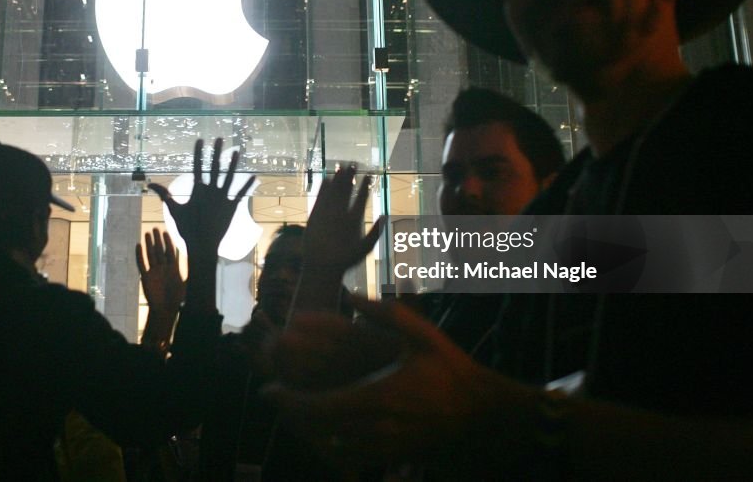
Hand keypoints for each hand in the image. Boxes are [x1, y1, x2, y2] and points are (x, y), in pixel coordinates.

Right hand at [136, 228, 184, 318]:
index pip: (170, 252)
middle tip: (155, 228)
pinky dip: (139, 256)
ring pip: (150, 255)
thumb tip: (204, 266)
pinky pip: (142, 265)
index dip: (168, 242)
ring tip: (146, 234)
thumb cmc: (177, 299)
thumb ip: (193, 275)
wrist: (165, 310)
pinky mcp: (145, 278)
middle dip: (157, 239)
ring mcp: (154, 272)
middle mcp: (163, 268)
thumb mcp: (188, 285)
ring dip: (148, 244)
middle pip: (159, 251)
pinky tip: (138, 246)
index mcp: (173, 268)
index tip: (166, 232)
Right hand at [148, 138, 254, 258]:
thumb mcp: (174, 210)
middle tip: (219, 139)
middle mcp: (211, 191)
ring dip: (233, 164)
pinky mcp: (232, 207)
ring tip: (237, 152)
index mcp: (197, 190)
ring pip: (230, 177)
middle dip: (217, 152)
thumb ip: (164, 195)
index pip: (197, 166)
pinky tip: (255, 177)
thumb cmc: (187, 228)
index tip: (201, 140)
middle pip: (215, 167)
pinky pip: (241, 194)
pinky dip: (247, 186)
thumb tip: (150, 184)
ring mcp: (223, 198)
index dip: (199, 152)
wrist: (202, 246)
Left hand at [264, 297, 523, 468]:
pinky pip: (355, 456)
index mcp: (375, 396)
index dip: (288, 400)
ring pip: (333, 444)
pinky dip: (334, 445)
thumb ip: (385, 313)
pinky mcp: (396, 454)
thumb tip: (352, 296)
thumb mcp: (421, 334)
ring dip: (310, 429)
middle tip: (275, 396)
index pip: (318, 404)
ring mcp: (386, 444)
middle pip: (319, 427)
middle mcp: (376, 426)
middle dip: (292, 412)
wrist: (483, 409)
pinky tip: (328, 432)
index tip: (268, 389)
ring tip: (295, 411)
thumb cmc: (451, 368)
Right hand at [303, 166, 384, 274]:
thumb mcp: (365, 248)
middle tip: (354, 163)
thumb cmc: (345, 260)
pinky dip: (323, 189)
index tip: (370, 175)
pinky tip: (327, 178)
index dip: (365, 187)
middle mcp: (342, 214)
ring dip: (337, 180)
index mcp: (354, 219)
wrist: (324, 266)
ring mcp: (329, 214)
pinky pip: (320, 199)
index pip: (361, 198)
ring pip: (334, 193)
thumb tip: (385, 216)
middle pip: (347, 191)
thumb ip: (375, 233)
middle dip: (350, 178)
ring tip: (341, 167)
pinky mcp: (316, 215)